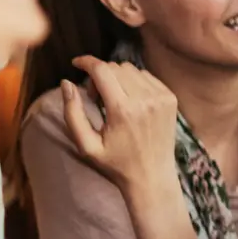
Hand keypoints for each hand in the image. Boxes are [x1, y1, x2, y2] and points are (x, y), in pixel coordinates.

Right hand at [62, 55, 179, 191]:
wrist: (152, 176)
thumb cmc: (115, 164)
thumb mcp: (86, 145)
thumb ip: (72, 113)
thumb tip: (66, 82)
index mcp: (122, 110)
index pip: (102, 69)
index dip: (86, 62)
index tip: (75, 63)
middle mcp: (145, 99)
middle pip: (115, 67)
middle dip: (100, 75)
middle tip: (95, 97)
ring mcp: (161, 97)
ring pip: (131, 69)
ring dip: (117, 77)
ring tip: (113, 100)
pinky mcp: (170, 98)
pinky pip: (146, 76)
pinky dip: (133, 81)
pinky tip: (129, 100)